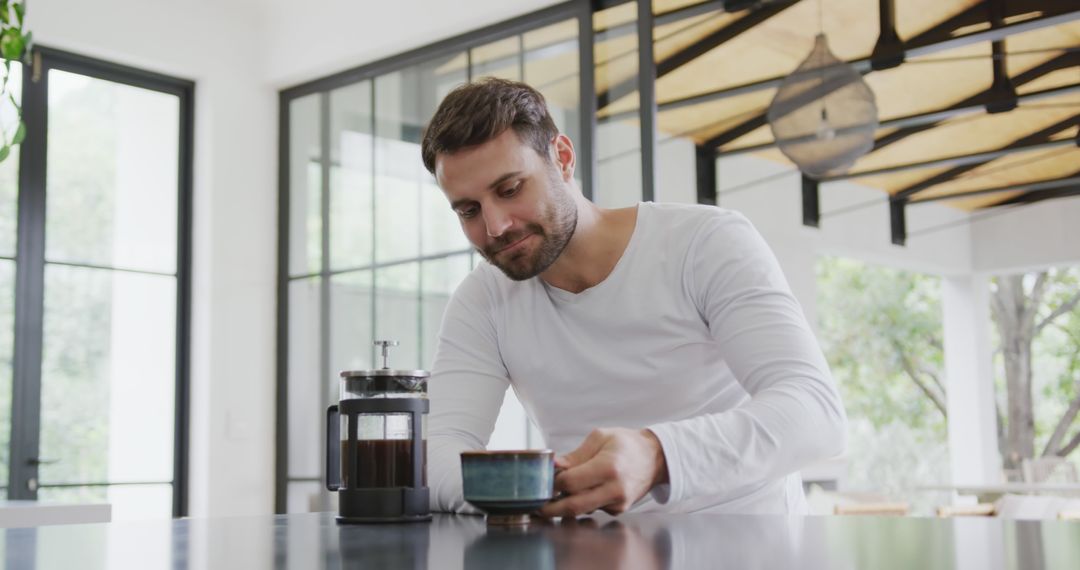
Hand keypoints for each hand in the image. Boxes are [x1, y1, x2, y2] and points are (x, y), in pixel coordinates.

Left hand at [539, 428, 667, 517]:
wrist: (655, 458)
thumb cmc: (626, 443)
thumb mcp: (600, 438)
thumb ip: (576, 455)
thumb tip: (553, 466)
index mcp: (608, 467)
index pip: (570, 483)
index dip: (553, 483)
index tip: (543, 479)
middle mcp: (614, 489)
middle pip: (573, 506)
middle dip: (551, 507)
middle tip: (536, 506)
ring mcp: (618, 503)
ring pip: (581, 510)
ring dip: (565, 505)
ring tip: (553, 496)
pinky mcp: (618, 510)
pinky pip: (592, 509)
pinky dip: (581, 503)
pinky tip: (578, 493)